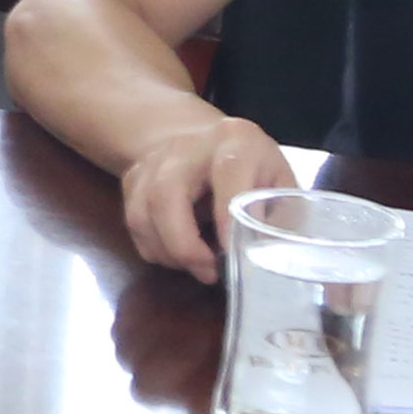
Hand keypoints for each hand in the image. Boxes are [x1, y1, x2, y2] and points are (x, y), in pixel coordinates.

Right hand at [117, 108, 299, 282]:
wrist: (202, 141)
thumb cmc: (252, 170)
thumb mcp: (280, 184)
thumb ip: (280, 215)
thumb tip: (267, 254)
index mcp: (235, 141)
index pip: (227, 172)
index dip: (227, 215)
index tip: (233, 252)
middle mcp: (187, 146)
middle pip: (166, 194)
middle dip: (183, 244)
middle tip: (208, 272)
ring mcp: (153, 162)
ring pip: (141, 214)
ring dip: (167, 252)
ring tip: (197, 267)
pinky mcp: (133, 180)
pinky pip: (134, 225)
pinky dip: (155, 249)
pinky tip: (179, 254)